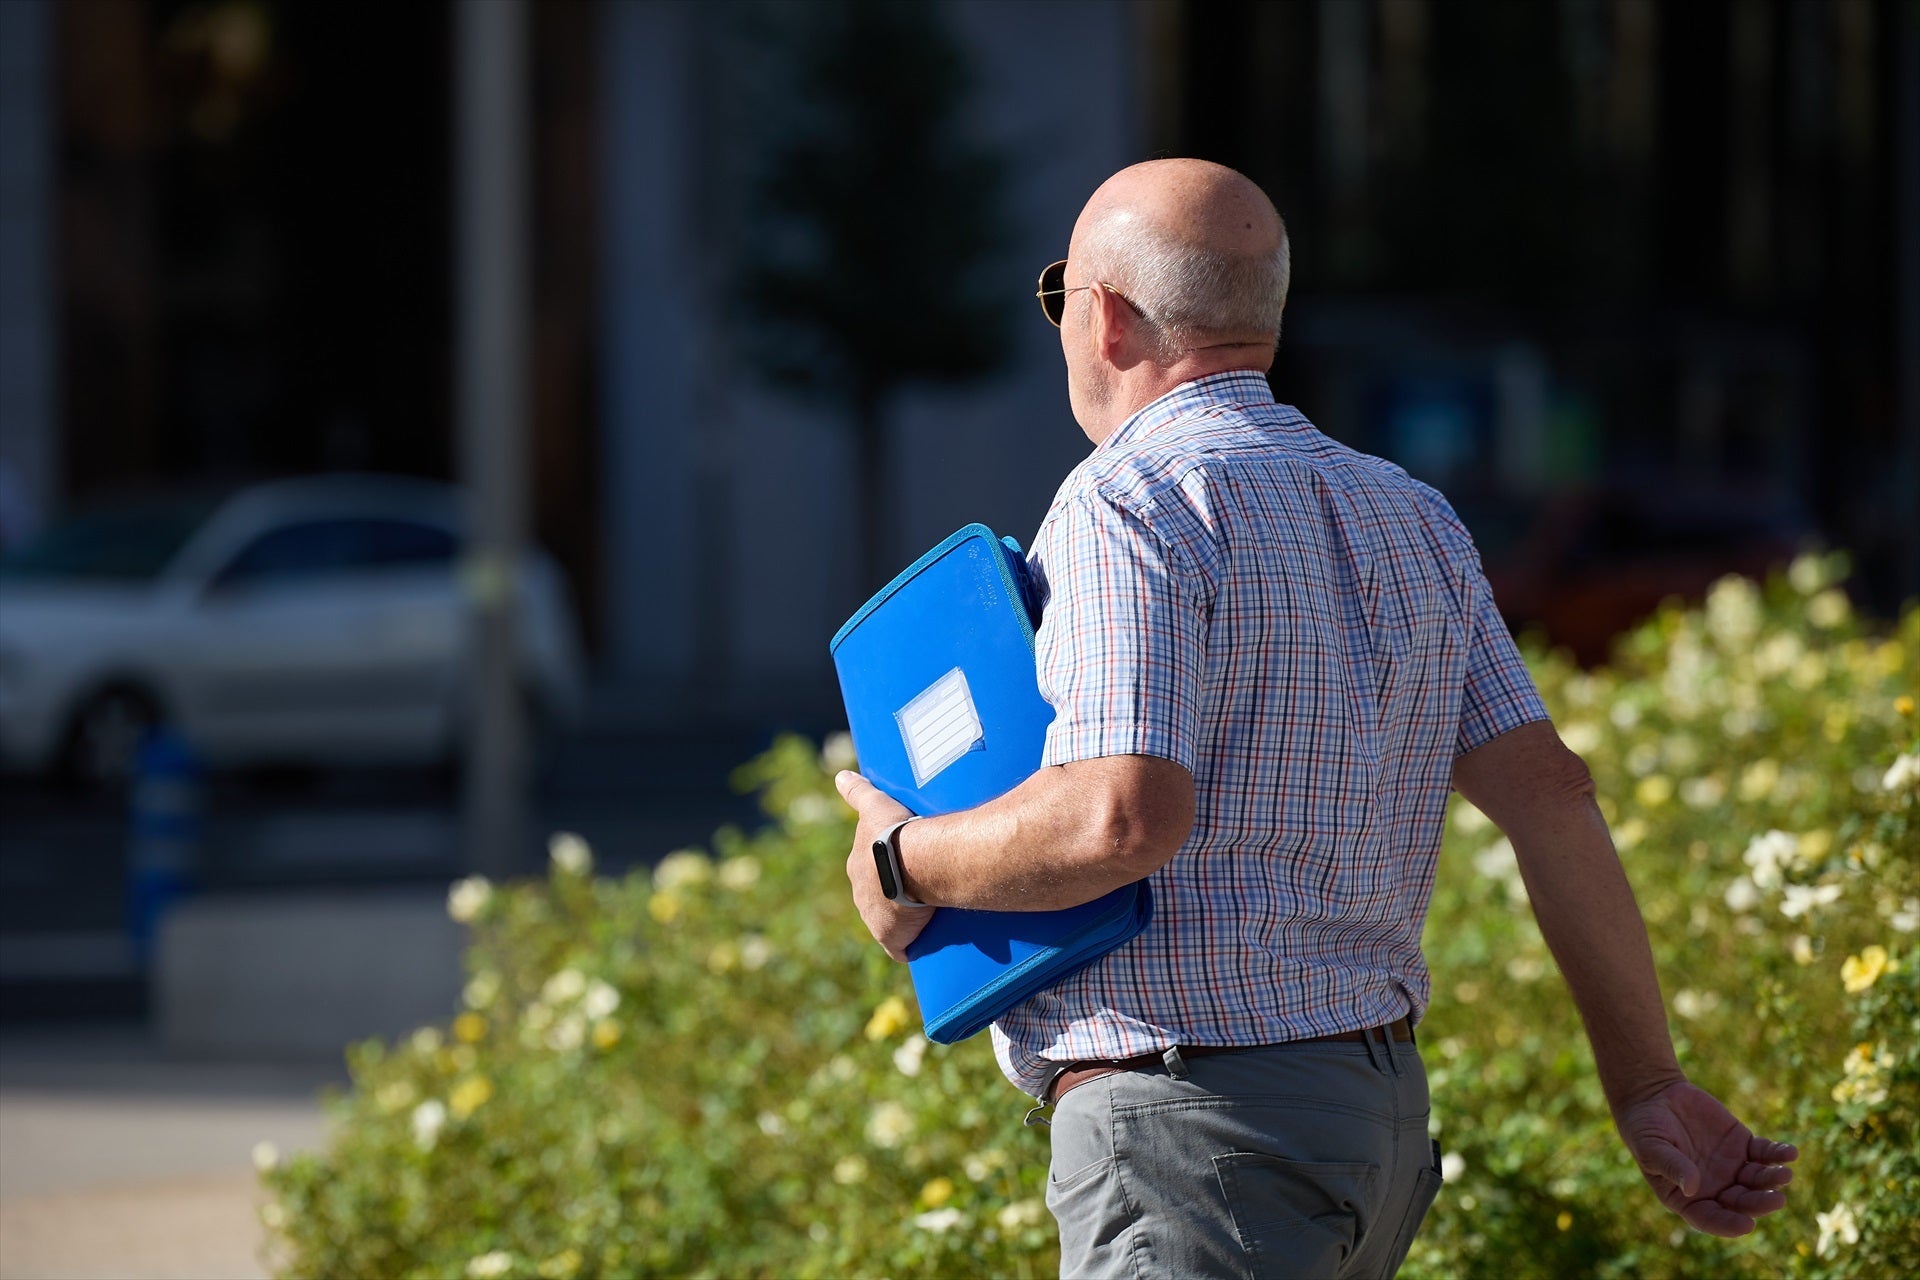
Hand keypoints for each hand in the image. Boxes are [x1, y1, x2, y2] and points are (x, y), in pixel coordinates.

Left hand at [834, 770, 934, 961]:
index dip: (886, 870)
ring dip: (906, 920)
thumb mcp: (874, 805)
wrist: (912, 862)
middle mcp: (861, 896)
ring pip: (890, 922)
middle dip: (895, 896)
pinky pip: (902, 947)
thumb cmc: (895, 831)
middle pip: (879, 899)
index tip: (904, 867)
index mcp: (858, 868)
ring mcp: (875, 920)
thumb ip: (858, 792)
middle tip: (923, 888)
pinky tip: (926, 942)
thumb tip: (840, 776)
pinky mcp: (892, 939)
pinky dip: (911, 945)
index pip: (870, 872)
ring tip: (931, 913)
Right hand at [1615, 1078, 1798, 1236]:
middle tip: (1776, 1199)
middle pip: (1742, 1203)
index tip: (1747, 1224)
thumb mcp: (1651, 1146)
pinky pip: (1765, 1154)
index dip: (1728, 1224)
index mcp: (1688, 1198)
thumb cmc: (1644, 1127)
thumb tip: (1693, 1188)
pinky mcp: (1743, 1145)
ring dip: (1773, 1180)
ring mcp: (1731, 1168)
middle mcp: (1714, 1188)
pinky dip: (1778, 1154)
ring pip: (1758, 1181)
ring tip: (1785, 1173)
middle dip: (1760, 1203)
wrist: (1653, 1096)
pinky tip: (1790, 1153)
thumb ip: (1671, 1166)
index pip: (1710, 1218)